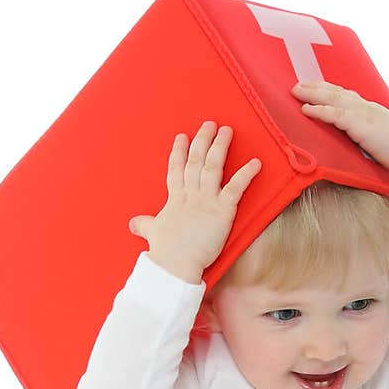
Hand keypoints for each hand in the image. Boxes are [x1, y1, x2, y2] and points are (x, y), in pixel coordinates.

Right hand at [129, 121, 261, 281]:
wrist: (175, 264)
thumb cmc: (164, 251)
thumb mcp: (152, 233)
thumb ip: (145, 225)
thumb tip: (133, 224)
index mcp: (175, 199)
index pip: (176, 169)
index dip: (179, 151)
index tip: (182, 136)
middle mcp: (190, 194)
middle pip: (195, 161)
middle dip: (202, 141)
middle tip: (209, 124)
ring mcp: (206, 200)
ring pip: (213, 166)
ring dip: (220, 147)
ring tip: (226, 130)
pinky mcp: (222, 210)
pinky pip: (235, 188)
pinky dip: (246, 175)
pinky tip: (256, 163)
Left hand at [291, 81, 388, 173]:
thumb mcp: (381, 140)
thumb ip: (367, 138)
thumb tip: (356, 144)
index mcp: (371, 111)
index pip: (346, 96)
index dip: (329, 91)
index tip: (315, 87)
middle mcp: (366, 107)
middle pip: (336, 92)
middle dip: (316, 87)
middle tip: (298, 85)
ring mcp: (364, 114)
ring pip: (333, 98)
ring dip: (312, 94)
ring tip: (295, 92)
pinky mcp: (361, 124)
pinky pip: (335, 114)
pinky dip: (318, 110)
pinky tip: (305, 109)